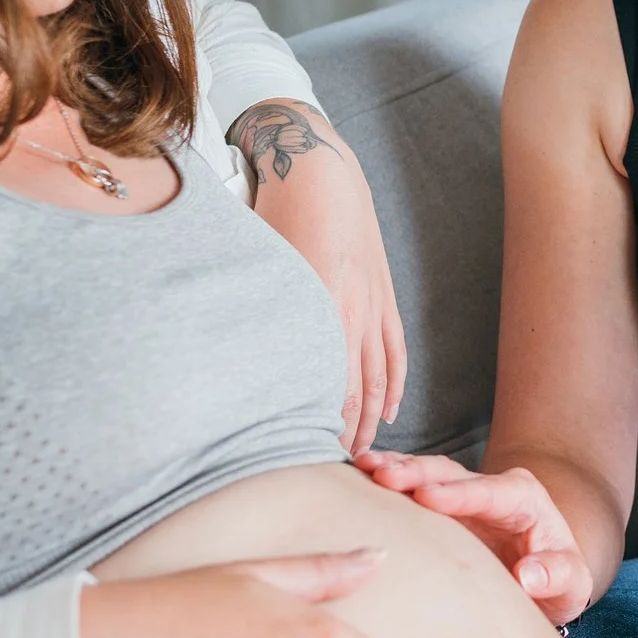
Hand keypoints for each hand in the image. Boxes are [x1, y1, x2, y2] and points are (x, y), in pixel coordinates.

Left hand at [236, 101, 408, 452]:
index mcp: (319, 308)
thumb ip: (260, 318)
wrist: (316, 166)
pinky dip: (396, 384)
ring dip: (372, 418)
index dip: (320, 428)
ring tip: (363, 453)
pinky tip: (390, 409)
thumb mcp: (260, 267)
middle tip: (334, 471)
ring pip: (380, 375)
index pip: (325, 387)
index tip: (305, 459)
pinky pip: (395, 349)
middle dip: (347, 436)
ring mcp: (374, 303)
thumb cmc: (274, 212)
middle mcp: (353, 311)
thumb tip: (242, 369)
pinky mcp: (384, 293)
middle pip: (356, 391)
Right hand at [351, 450, 594, 624]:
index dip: (460, 495)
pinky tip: (356, 474)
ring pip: (426, 473)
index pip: (491, 493)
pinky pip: (411, 486)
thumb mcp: (572, 583)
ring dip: (394, 468)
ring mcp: (462, 493)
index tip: (428, 498)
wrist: (545, 574)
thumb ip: (557, 576)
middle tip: (381, 474)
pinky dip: (386, 478)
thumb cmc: (558, 578)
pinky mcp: (439, 504)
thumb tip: (530, 576)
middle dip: (416, 472)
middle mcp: (490, 488)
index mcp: (524, 499)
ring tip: (362, 465)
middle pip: (451, 474)